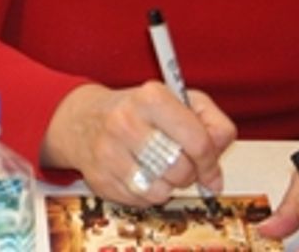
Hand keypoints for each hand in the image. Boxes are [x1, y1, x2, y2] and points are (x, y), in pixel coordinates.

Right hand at [43, 81, 236, 205]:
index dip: (210, 161)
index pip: (198, 141)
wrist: (83, 119)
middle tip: (180, 164)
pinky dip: (148, 194)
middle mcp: (125, 122)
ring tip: (159, 169)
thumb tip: (215, 175)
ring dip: (168, 186)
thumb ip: (211, 125)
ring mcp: (109, 152)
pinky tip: (140, 175)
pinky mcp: (100, 178)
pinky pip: (141, 202)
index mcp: (150, 98)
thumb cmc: (138, 111)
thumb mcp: (179, 101)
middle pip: (181, 170)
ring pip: (162, 191)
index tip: (210, 168)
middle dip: (189, 174)